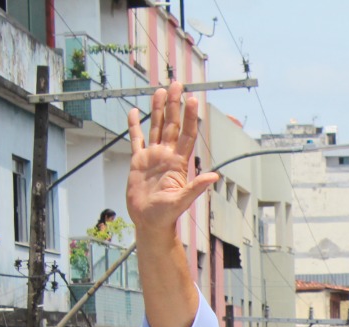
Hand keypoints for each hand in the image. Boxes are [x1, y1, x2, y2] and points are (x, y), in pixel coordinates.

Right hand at [125, 84, 217, 236]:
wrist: (149, 222)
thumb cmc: (166, 215)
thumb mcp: (182, 201)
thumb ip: (196, 188)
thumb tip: (214, 177)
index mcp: (178, 163)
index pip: (186, 134)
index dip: (189, 116)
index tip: (192, 99)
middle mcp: (166, 156)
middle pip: (171, 125)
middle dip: (174, 105)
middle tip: (176, 84)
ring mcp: (152, 157)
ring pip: (155, 127)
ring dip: (157, 109)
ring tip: (159, 91)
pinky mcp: (138, 161)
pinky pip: (136, 139)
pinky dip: (135, 126)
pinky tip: (134, 112)